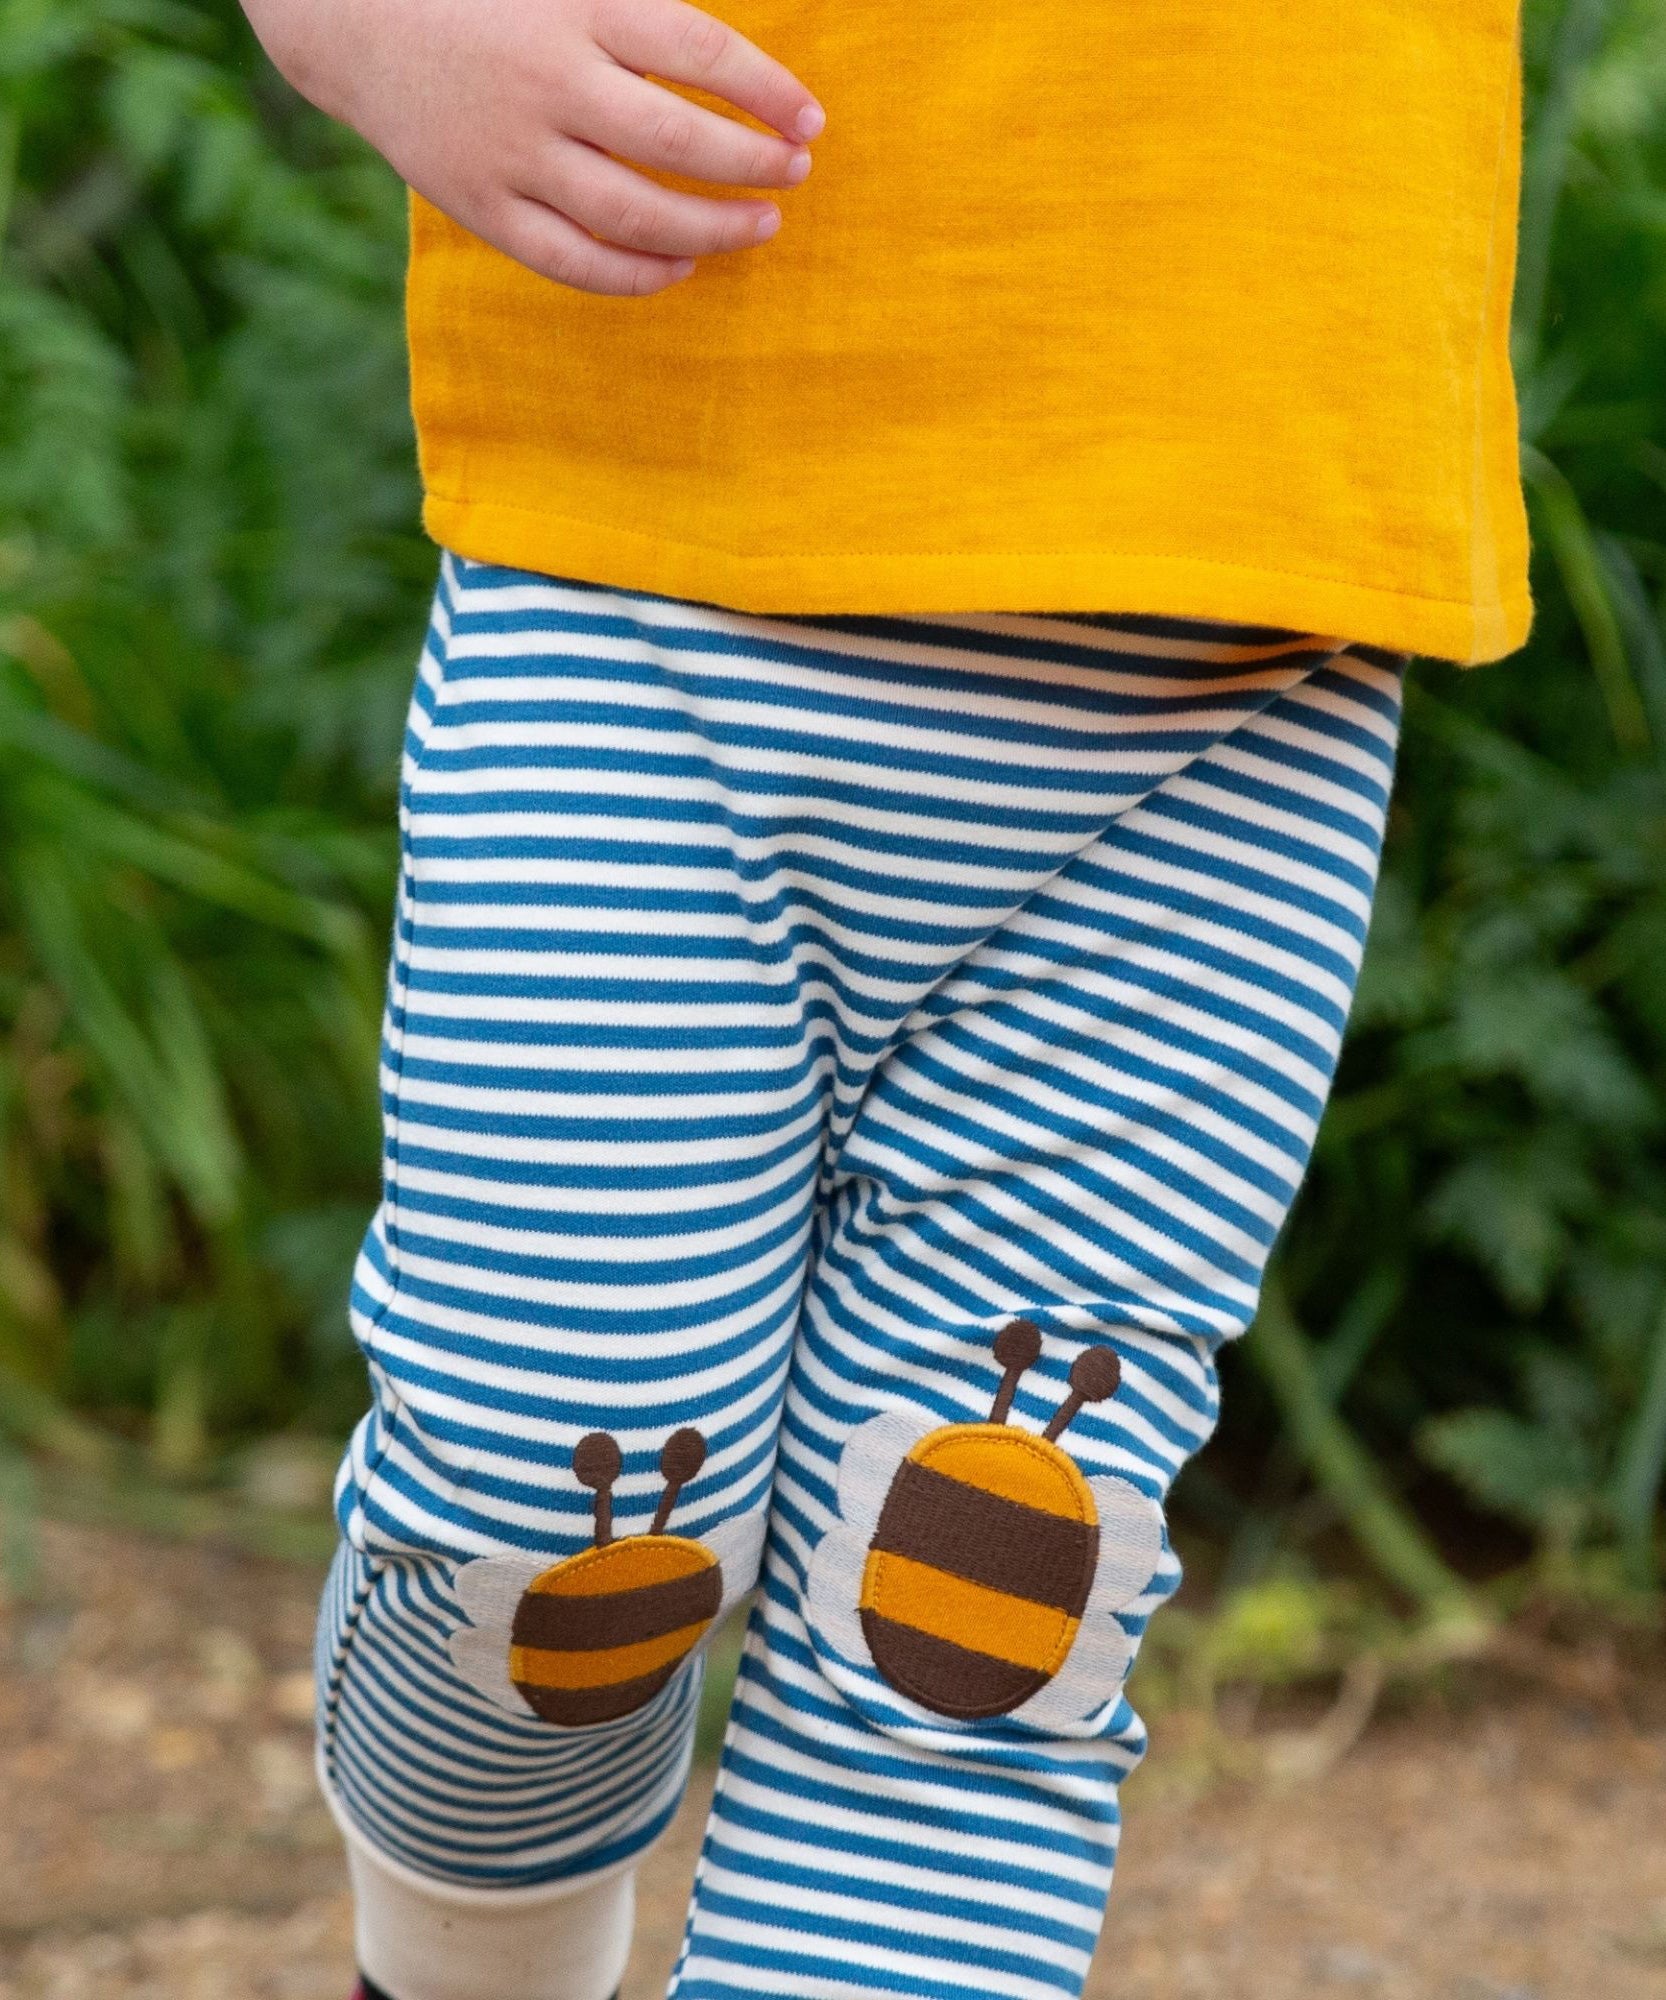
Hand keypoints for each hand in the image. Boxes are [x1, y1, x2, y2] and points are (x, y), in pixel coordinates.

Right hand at [242, 0, 823, 294]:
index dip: (766, 92)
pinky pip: (575, 261)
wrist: (353, 23)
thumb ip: (639, 12)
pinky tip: (682, 266)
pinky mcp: (483, 207)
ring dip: (711, 228)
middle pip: (675, 140)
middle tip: (795, 174)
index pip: (699, 51)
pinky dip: (638, 274)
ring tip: (758, 226)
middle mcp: (547, 81)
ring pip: (634, 211)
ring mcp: (513, 153)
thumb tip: (728, 60)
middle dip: (751, 166)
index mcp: (575, 7)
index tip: (810, 119)